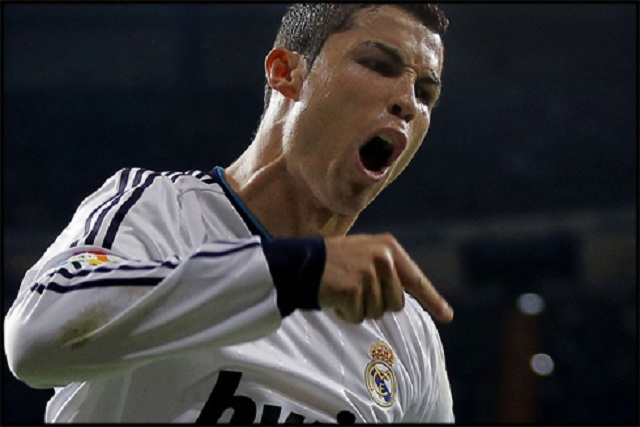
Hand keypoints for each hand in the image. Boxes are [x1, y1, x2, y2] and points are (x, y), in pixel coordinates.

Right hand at [318, 234, 453, 323]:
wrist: (301, 262)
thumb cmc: (333, 263)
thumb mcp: (365, 256)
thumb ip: (387, 271)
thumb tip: (403, 299)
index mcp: (389, 248)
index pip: (416, 279)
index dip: (433, 300)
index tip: (447, 315)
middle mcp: (384, 258)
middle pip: (396, 304)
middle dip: (376, 304)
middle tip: (355, 290)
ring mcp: (369, 272)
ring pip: (378, 312)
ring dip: (359, 309)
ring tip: (344, 290)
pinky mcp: (354, 287)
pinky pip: (358, 316)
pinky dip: (346, 313)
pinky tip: (335, 297)